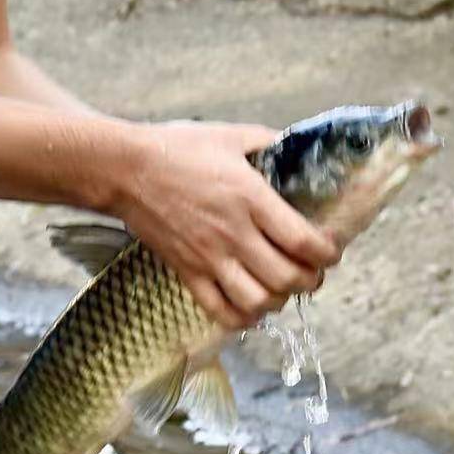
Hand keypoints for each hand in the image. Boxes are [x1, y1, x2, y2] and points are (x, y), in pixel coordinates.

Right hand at [109, 122, 340, 331]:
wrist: (124, 169)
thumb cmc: (176, 148)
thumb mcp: (231, 135)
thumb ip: (269, 142)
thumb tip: (299, 149)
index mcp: (250, 198)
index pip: (304, 242)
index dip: (328, 252)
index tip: (329, 247)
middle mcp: (233, 233)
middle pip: (288, 278)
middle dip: (311, 279)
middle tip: (312, 270)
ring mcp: (208, 257)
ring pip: (258, 301)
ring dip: (279, 300)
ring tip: (281, 288)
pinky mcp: (186, 271)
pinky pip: (220, 311)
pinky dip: (243, 318)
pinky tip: (250, 305)